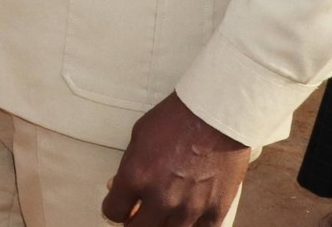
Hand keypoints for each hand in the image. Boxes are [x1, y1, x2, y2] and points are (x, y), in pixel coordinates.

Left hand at [102, 95, 248, 225]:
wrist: (218, 115)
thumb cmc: (176, 118)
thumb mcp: (139, 136)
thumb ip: (128, 167)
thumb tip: (118, 187)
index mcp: (136, 177)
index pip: (113, 212)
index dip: (114, 209)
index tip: (119, 205)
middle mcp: (161, 198)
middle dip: (135, 221)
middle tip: (139, 212)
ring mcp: (190, 208)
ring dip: (163, 224)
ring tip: (164, 212)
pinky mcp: (215, 211)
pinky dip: (191, 226)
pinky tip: (188, 216)